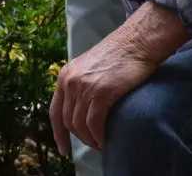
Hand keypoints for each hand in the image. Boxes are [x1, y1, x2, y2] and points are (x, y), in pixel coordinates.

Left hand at [48, 34, 159, 153]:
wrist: (136, 42)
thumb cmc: (118, 55)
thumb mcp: (89, 67)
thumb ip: (80, 85)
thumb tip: (80, 110)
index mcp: (65, 75)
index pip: (55, 112)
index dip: (58, 134)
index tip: (63, 150)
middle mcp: (70, 81)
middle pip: (68, 121)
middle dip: (80, 138)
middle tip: (94, 144)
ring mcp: (85, 86)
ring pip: (80, 125)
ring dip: (90, 139)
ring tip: (102, 144)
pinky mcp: (101, 92)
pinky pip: (94, 123)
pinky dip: (99, 136)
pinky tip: (106, 140)